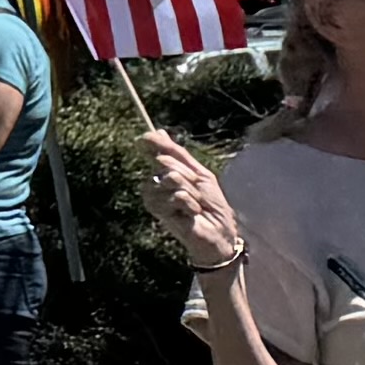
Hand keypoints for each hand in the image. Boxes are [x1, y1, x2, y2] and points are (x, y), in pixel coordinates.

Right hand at [140, 130, 245, 275]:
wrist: (219, 233)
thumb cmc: (212, 206)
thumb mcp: (201, 176)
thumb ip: (179, 156)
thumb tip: (159, 130)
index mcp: (165, 171)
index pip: (152, 149)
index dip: (150, 141)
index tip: (145, 139)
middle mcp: (155, 182)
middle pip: (165, 162)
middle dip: (188, 175)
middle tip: (198, 192)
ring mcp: (154, 196)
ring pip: (170, 177)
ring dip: (191, 191)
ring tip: (196, 205)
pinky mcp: (158, 210)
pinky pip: (175, 195)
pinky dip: (190, 203)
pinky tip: (192, 213)